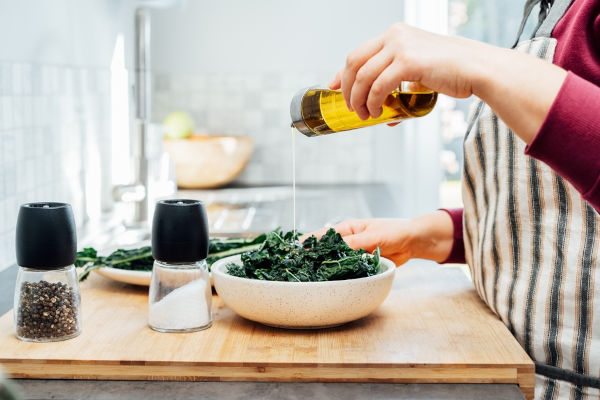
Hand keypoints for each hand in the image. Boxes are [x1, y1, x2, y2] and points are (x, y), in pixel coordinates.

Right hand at [305, 211, 454, 265]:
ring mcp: (353, 254)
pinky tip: (333, 283)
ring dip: (327, 269)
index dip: (309, 242)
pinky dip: (341, 276)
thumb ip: (354, 243)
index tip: (296, 249)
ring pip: (336, 263)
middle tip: (300, 268)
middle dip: (314, 258)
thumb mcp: (373, 235)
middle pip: (326, 251)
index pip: (323, 235)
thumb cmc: (394, 231)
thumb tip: (336, 250)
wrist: (413, 242)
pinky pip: (348, 271)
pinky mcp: (361, 265)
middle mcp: (347, 242)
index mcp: (347, 229)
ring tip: (312, 278)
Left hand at [329, 22, 566, 142]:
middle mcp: (394, 36)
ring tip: (365, 115)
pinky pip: (379, 86)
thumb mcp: (418, 70)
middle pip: (353, 63)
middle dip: (347, 89)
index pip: (357, 53)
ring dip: (358, 100)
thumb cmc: (451, 71)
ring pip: (363, 76)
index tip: (332, 87)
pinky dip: (373, 102)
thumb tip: (382, 112)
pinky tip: (378, 113)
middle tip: (351, 108)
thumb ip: (397, 82)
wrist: (477, 68)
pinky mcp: (408, 62)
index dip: (340, 73)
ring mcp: (401, 47)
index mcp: (394, 34)